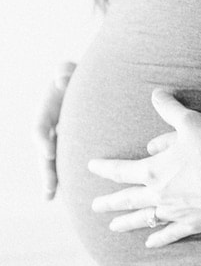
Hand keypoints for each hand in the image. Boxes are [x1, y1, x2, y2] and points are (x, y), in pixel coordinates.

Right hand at [34, 62, 76, 198]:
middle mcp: (50, 125)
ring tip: (50, 195)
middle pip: (44, 151)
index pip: (40, 127)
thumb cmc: (83, 75)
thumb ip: (65, 71)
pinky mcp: (71, 144)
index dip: (42, 140)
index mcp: (48, 108)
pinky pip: (66, 162)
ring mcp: (60, 136)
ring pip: (52, 161)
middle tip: (50, 184)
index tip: (49, 152)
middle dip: (46, 168)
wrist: (95, 85)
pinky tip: (62, 194)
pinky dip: (63, 177)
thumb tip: (60, 79)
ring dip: (51, 178)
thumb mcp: (73, 70)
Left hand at [89, 89, 200, 247]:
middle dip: (109, 202)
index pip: (121, 170)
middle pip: (127, 199)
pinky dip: (159, 238)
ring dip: (127, 223)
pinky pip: (171, 233)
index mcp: (153, 170)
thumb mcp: (191, 122)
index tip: (91, 167)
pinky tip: (150, 243)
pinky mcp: (193, 223)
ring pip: (144, 219)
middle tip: (94, 207)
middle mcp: (159, 194)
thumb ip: (171, 108)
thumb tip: (156, 93)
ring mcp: (175, 211)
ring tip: (113, 227)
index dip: (104, 168)